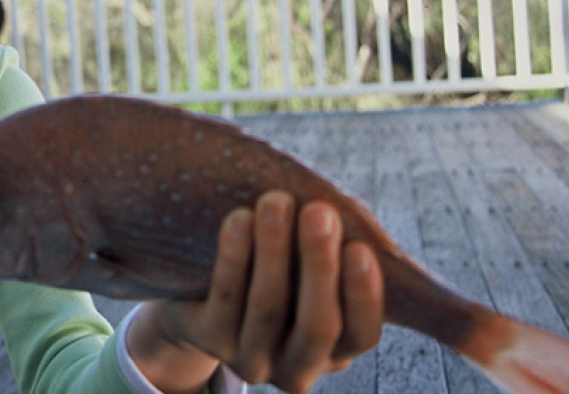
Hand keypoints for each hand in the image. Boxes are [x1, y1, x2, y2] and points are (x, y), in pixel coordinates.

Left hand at [129, 190, 384, 393]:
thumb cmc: (278, 268)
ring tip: (275, 202)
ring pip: (267, 307)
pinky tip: (238, 219)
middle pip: (317, 324)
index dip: (364, 295)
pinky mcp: (213, 341)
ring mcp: (253, 359)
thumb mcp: (311, 260)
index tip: (360, 247)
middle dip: (319, 264)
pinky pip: (225, 298)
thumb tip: (350, 210)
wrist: (204, 295)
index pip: (362, 333)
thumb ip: (337, 241)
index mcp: (336, 350)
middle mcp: (298, 367)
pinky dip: (233, 256)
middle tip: (318, 211)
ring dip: (274, 250)